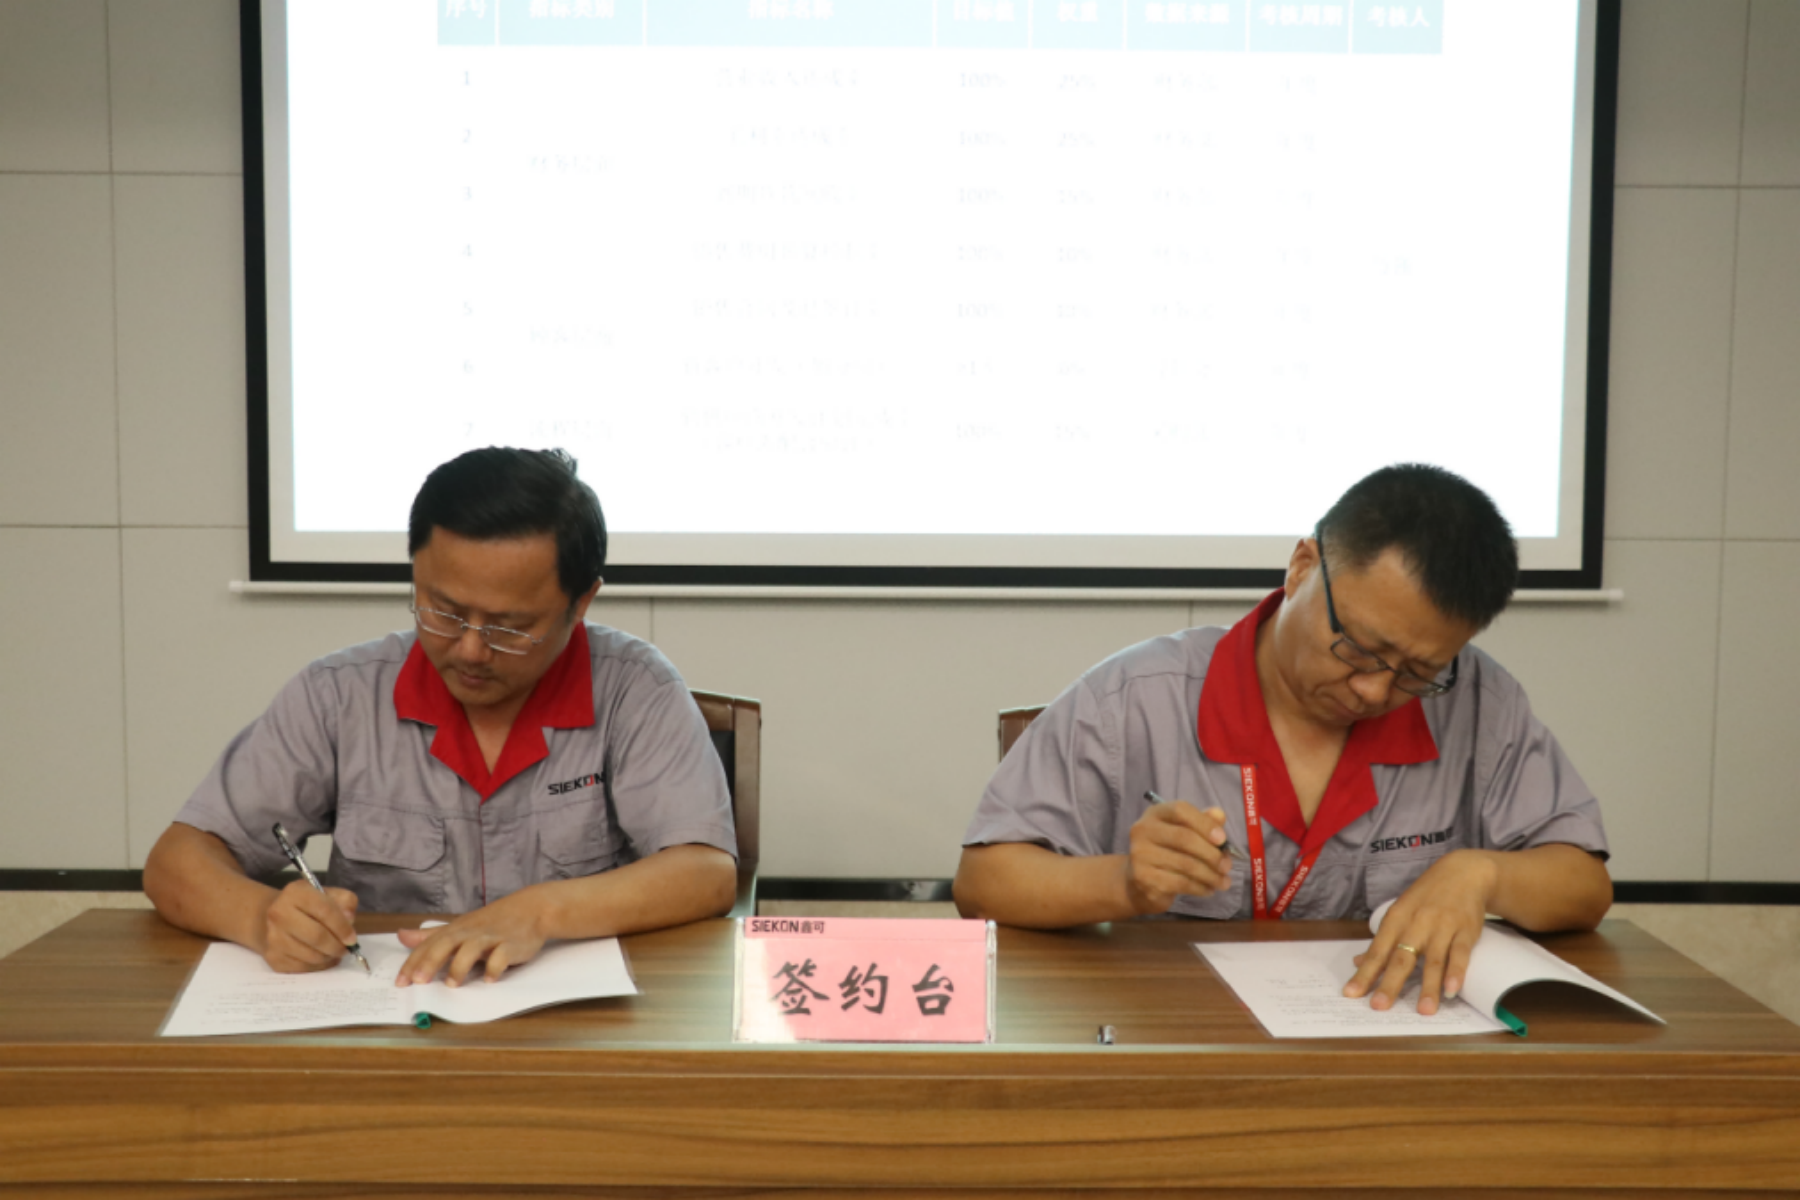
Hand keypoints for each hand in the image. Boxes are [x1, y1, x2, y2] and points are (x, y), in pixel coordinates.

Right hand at [259, 880, 359, 973]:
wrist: (274, 919)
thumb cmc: (307, 906)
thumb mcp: (327, 894)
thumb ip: (344, 901)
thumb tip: (349, 918)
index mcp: (295, 893)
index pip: (325, 910)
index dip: (342, 927)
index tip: (352, 939)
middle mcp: (279, 914)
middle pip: (317, 936)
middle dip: (337, 946)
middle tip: (346, 949)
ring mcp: (273, 937)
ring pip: (310, 956)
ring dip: (328, 957)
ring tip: (334, 952)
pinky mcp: (273, 957)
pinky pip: (302, 968)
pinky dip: (317, 966)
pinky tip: (322, 958)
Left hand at [395, 891, 549, 986]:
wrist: (532, 909)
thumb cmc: (493, 921)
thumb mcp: (460, 926)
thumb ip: (431, 934)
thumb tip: (401, 936)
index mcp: (457, 929)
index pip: (430, 945)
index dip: (414, 963)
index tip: (400, 982)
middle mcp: (471, 932)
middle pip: (447, 944)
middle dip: (431, 962)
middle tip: (418, 982)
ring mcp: (492, 938)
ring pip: (472, 948)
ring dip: (460, 966)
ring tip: (451, 984)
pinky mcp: (511, 945)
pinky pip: (502, 955)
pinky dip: (495, 967)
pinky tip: (489, 980)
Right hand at [1121, 801, 1233, 915]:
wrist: (1139, 883)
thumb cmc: (1168, 852)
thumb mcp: (1185, 832)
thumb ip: (1203, 822)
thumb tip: (1220, 815)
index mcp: (1155, 814)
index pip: (1180, 810)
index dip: (1204, 823)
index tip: (1223, 839)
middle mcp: (1143, 830)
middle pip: (1184, 838)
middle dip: (1211, 854)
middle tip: (1227, 866)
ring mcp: (1140, 855)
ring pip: (1185, 864)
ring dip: (1210, 875)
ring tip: (1223, 882)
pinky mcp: (1144, 878)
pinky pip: (1180, 883)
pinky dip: (1200, 888)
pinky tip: (1208, 889)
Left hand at [1343, 849, 1498, 1014]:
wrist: (1463, 873)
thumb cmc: (1426, 897)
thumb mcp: (1400, 912)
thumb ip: (1383, 940)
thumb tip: (1359, 962)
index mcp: (1396, 919)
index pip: (1377, 951)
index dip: (1364, 973)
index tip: (1351, 993)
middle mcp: (1417, 924)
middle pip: (1401, 958)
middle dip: (1390, 983)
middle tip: (1379, 1007)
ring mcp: (1442, 928)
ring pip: (1433, 961)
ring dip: (1428, 987)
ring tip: (1424, 1011)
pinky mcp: (1466, 931)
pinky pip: (1460, 955)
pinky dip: (1456, 973)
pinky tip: (1451, 991)